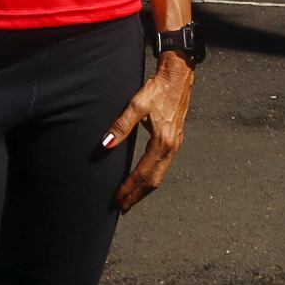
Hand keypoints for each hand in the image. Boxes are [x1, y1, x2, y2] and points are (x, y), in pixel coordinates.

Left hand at [101, 52, 194, 212]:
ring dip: (144, 189)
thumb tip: (106, 144)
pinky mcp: (174, 141)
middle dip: (137, 195)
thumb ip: (121, 125)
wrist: (178, 76)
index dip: (129, 188)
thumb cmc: (158, 88)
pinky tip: (143, 179)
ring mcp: (175, 145)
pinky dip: (152, 178)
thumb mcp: (137, 104)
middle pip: (153, 181)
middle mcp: (171, 147)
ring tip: (131, 198)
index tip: (117, 200)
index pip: (142, 173)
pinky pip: (163, 167)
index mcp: (162, 141)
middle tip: (122, 207)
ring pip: (159, 175)